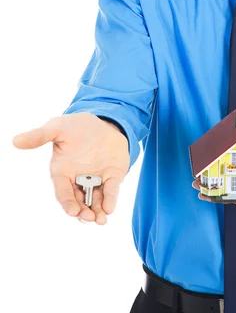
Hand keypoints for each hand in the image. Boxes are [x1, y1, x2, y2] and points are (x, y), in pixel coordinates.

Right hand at [12, 113, 129, 224]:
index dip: (67, 203)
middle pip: (79, 201)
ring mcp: (96, 179)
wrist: (101, 122)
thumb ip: (40, 136)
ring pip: (95, 201)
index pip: (63, 192)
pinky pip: (111, 190)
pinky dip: (111, 199)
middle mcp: (78, 180)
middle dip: (83, 212)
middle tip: (88, 218)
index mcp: (63, 172)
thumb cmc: (75, 127)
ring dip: (97, 211)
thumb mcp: (58, 128)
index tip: (72, 211)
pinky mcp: (112, 176)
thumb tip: (16, 140)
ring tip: (100, 220)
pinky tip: (110, 208)